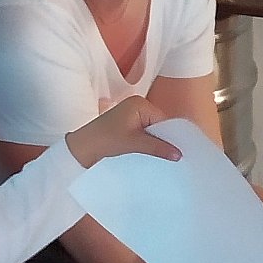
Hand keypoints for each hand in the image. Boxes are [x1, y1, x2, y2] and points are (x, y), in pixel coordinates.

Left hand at [66, 96, 180, 169]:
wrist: (81, 149)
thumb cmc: (103, 140)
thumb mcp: (133, 144)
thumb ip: (157, 147)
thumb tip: (178, 153)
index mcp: (139, 104)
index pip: (164, 120)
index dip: (172, 136)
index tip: (181, 151)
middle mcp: (137, 106)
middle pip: (160, 125)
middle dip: (165, 140)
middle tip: (175, 157)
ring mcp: (132, 116)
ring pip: (153, 131)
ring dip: (156, 144)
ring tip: (163, 158)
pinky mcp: (127, 126)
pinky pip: (144, 135)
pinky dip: (148, 145)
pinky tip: (151, 155)